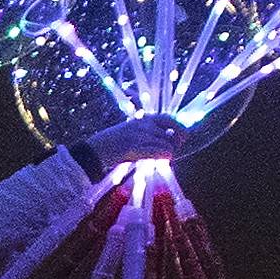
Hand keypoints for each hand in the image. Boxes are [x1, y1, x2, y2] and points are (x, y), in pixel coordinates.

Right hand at [79, 113, 193, 171]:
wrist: (95, 150)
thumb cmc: (112, 143)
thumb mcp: (130, 130)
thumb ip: (147, 132)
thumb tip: (167, 139)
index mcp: (142, 119)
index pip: (168, 119)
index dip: (179, 128)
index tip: (184, 136)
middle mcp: (143, 124)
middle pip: (170, 134)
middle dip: (173, 145)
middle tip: (171, 153)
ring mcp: (139, 136)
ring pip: (167, 144)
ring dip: (169, 153)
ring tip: (163, 159)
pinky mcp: (136, 148)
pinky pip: (160, 152)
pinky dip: (166, 156)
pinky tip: (166, 159)